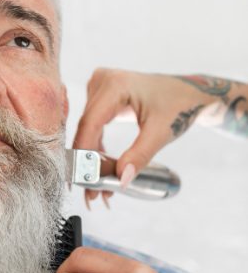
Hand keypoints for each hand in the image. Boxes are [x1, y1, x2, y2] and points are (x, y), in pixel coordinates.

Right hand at [72, 69, 227, 207]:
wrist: (188, 92)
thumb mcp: (161, 132)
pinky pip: (93, 126)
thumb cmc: (179, 105)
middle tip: (91, 190)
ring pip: (87, 129)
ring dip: (91, 157)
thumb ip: (139, 155)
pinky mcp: (100, 97)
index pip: (91, 122)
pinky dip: (96, 147)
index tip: (83, 176)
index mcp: (116, 84)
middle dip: (88, 160)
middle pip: (86, 127)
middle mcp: (102, 82)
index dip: (84, 151)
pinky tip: (101, 168)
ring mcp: (99, 88)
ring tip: (97, 185)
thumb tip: (120, 178)